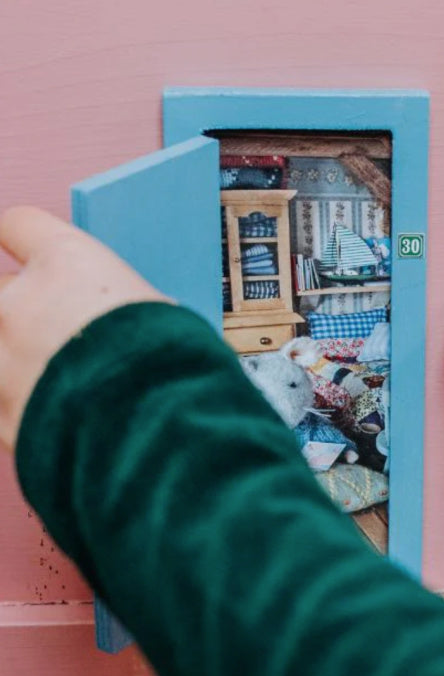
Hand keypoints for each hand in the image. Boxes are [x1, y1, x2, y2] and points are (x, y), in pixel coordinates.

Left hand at [0, 206, 167, 450]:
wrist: (157, 431)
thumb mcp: (159, 317)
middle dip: (18, 304)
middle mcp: (21, 304)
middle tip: (47, 325)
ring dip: (15, 356)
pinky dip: (18, 403)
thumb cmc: (176, 366)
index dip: (18, 237)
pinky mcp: (1, 414)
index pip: (19, 226)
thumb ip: (117, 310)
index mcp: (67, 265)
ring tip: (52, 377)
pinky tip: (51, 415)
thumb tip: (116, 324)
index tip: (12, 242)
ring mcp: (2, 360)